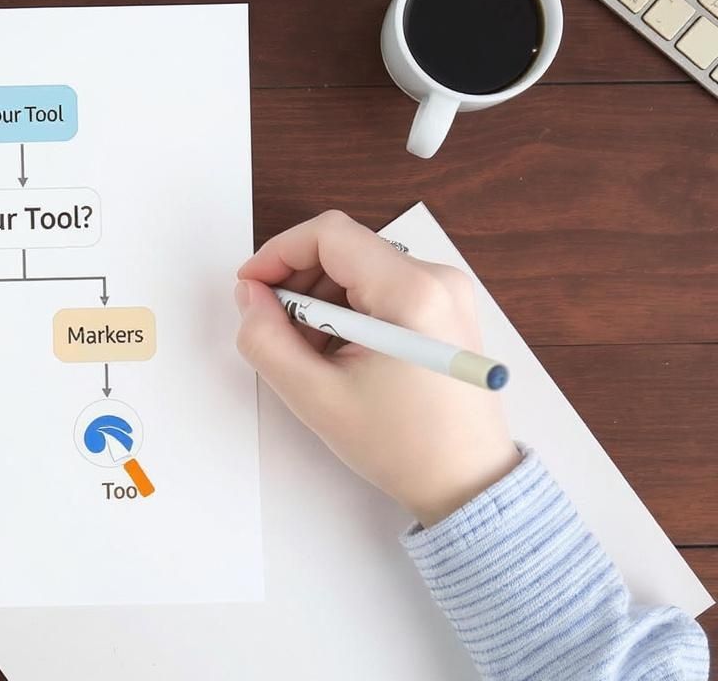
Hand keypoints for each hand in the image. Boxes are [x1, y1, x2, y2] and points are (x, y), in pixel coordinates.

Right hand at [234, 210, 519, 525]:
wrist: (468, 482)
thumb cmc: (404, 446)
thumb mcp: (315, 396)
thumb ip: (266, 339)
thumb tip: (249, 296)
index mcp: (412, 292)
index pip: (329, 235)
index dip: (278, 253)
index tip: (251, 288)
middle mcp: (438, 279)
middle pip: (344, 249)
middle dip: (297, 283)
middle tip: (275, 332)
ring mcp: (447, 292)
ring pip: (360, 269)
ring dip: (320, 300)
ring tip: (310, 354)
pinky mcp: (446, 308)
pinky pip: (382, 289)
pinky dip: (348, 312)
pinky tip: (339, 356)